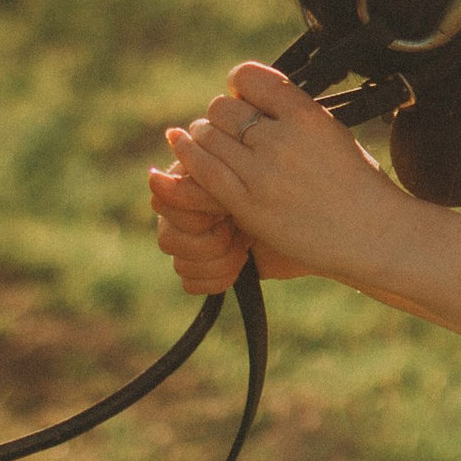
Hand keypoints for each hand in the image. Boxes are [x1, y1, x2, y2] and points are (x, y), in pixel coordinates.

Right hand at [146, 160, 264, 295]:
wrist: (309, 228)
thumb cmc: (275, 198)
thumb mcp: (237, 189)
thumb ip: (196, 186)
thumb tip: (152, 177)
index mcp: (184, 183)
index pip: (164, 205)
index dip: (197, 216)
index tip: (227, 212)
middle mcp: (180, 214)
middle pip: (168, 240)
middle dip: (212, 241)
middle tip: (239, 229)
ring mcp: (190, 243)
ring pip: (180, 264)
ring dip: (220, 260)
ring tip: (245, 247)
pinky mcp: (203, 269)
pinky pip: (190, 283)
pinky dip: (218, 279)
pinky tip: (240, 267)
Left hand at [153, 63, 412, 291]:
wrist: (373, 233)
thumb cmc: (357, 184)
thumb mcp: (330, 132)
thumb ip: (293, 115)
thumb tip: (251, 97)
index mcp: (306, 114)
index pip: (250, 77)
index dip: (240, 86)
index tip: (244, 99)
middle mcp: (282, 137)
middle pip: (223, 107)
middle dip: (222, 117)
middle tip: (230, 133)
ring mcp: (262, 171)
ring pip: (208, 134)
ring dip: (204, 137)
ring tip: (215, 148)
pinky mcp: (247, 203)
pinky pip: (204, 168)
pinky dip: (188, 154)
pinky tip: (180, 145)